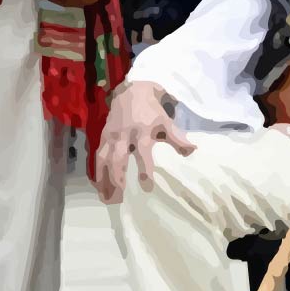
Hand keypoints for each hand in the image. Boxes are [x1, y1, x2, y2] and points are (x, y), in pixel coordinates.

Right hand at [96, 81, 195, 202]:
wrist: (131, 91)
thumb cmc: (151, 110)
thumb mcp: (166, 122)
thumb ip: (178, 139)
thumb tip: (192, 152)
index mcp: (142, 132)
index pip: (143, 153)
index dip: (144, 170)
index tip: (146, 188)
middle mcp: (124, 136)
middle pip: (117, 160)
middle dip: (116, 179)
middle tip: (118, 199)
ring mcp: (111, 137)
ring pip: (104, 160)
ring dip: (104, 180)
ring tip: (106, 199)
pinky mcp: (103, 137)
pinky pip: (97, 157)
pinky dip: (97, 172)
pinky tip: (98, 187)